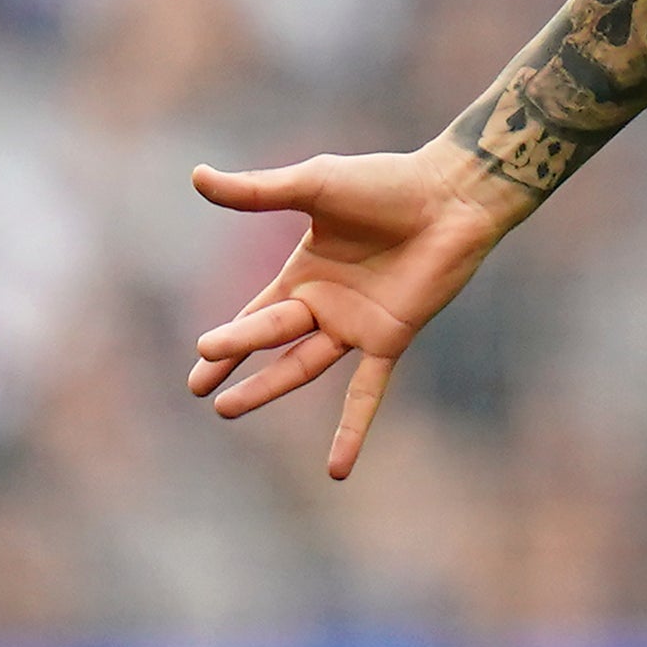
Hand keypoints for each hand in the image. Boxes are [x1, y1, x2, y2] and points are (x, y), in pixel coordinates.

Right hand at [186, 147, 524, 479]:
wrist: (451, 196)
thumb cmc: (387, 183)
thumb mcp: (313, 186)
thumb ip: (256, 191)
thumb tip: (195, 177)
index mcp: (306, 273)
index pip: (255, 312)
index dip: (227, 337)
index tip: (198, 357)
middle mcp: (328, 304)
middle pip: (272, 338)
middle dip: (235, 358)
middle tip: (198, 386)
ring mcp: (359, 325)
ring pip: (304, 366)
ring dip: (269, 387)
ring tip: (227, 410)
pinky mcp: (392, 338)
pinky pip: (369, 391)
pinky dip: (352, 428)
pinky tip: (337, 469)